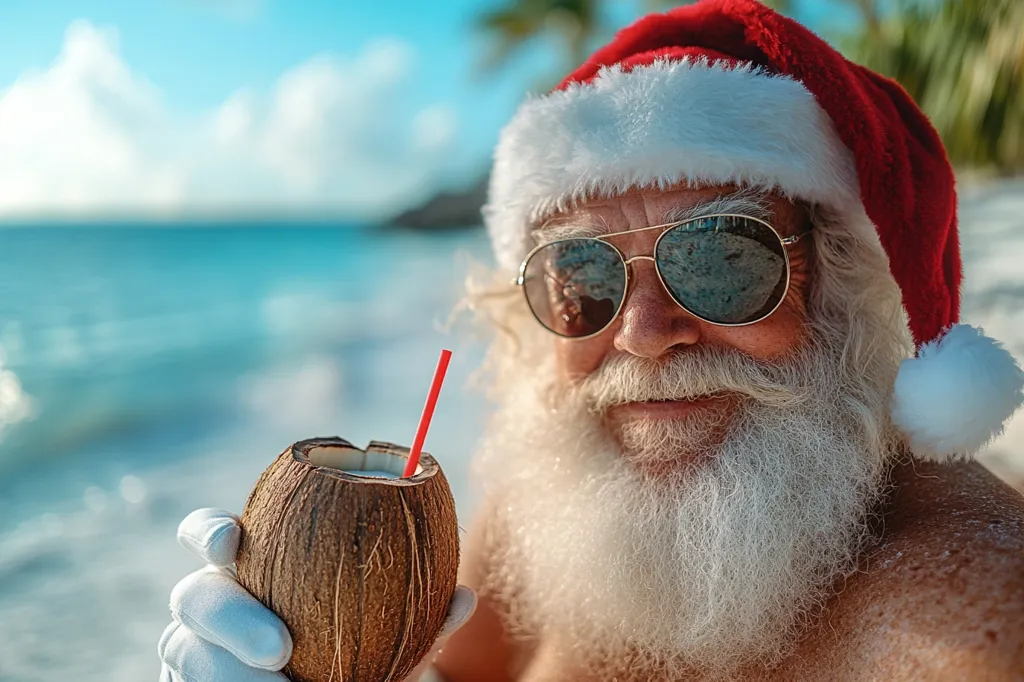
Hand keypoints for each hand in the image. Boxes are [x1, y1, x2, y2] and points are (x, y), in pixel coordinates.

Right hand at [158, 508, 475, 681]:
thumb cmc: (357, 648)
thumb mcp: (387, 630)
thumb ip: (417, 609)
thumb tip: (465, 597)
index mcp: (250, 564)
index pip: (212, 535)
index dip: (211, 532)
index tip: (234, 542)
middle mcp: (211, 602)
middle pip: (195, 596)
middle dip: (231, 619)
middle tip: (283, 649)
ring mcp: (192, 649)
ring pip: (185, 654)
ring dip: (229, 675)